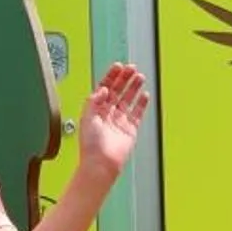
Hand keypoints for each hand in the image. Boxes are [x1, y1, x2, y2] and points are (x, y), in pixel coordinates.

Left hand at [75, 63, 150, 179]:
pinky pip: (137, 114)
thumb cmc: (91, 146)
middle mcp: (107, 114)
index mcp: (95, 110)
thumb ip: (94, 100)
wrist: (102, 164)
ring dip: (133, 88)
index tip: (118, 66)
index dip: (111, 76)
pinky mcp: (130, 130)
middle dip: (125, 79)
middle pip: (118, 91)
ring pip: (128, 100)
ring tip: (140, 77)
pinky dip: (141, 104)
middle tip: (132, 68)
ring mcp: (119, 121)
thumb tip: (102, 88)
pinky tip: (144, 95)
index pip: (104, 88)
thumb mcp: (87, 117)